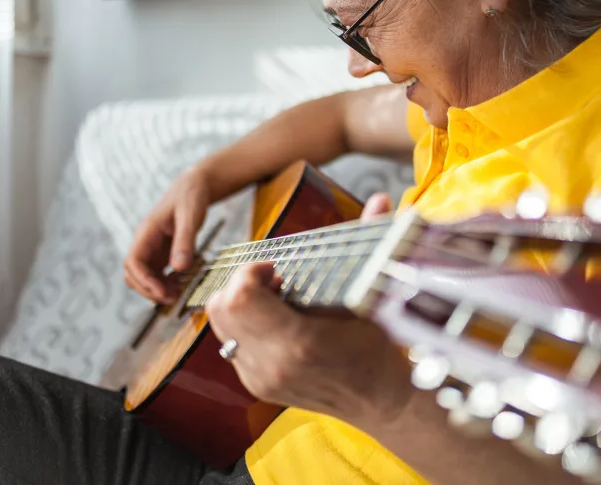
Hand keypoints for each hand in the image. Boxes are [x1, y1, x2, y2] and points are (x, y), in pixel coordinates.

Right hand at [124, 168, 210, 303]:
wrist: (194, 187)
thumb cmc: (191, 197)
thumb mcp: (191, 217)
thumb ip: (185, 241)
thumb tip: (178, 268)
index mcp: (146, 232)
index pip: (133, 262)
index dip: (143, 280)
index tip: (161, 292)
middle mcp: (145, 242)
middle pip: (134, 274)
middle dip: (149, 289)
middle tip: (172, 299)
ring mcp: (152, 249)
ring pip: (144, 277)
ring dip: (156, 289)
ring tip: (178, 295)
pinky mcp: (162, 253)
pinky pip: (157, 274)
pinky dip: (166, 284)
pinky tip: (181, 286)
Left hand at [206, 193, 413, 426]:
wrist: (379, 401)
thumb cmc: (378, 349)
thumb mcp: (372, 298)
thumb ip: (372, 242)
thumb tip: (381, 199)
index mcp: (297, 343)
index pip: (238, 298)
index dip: (250, 273)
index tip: (276, 268)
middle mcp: (270, 364)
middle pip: (220, 309)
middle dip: (239, 284)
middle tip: (272, 280)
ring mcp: (258, 379)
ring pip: (219, 326)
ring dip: (239, 303)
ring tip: (274, 298)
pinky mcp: (255, 384)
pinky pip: (229, 342)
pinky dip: (244, 323)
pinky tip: (275, 319)